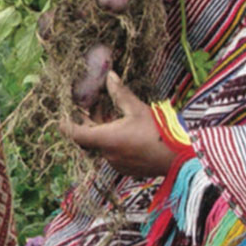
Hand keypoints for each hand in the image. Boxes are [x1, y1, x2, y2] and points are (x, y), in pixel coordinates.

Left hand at [60, 72, 175, 176]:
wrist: (183, 158)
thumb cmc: (161, 132)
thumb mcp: (138, 109)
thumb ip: (120, 93)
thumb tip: (110, 76)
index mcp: (106, 139)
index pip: (74, 134)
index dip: (65, 123)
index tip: (62, 114)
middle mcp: (107, 155)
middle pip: (88, 138)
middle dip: (89, 121)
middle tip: (91, 105)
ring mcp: (117, 164)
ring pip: (101, 145)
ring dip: (103, 130)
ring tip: (111, 113)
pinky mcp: (127, 169)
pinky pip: (112, 153)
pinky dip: (113, 141)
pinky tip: (124, 129)